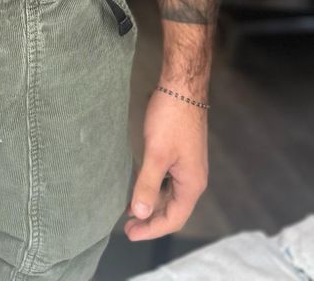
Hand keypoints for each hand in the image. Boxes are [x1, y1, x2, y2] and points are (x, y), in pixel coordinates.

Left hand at [124, 86, 207, 240]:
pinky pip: (168, 181)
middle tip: (127, 226)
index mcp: (192, 184)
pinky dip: (154, 189)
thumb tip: (140, 212)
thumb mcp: (156, 153)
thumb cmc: (171, 119)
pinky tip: (140, 186)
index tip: (130, 233)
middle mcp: (193, 179)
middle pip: (174, 210)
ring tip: (130, 211)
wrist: (182, 88)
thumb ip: (148, 184)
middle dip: (151, 220)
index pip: (173, 219)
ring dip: (152, 205)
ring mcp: (188, 166)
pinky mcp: (181, 154)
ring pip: (171, 195)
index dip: (151, 229)